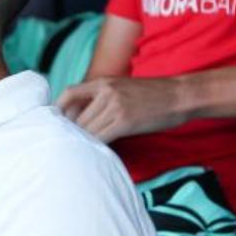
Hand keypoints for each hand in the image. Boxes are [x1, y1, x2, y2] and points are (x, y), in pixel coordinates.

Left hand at [56, 76, 189, 142]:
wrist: (182, 95)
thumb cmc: (154, 95)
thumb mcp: (123, 87)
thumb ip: (102, 97)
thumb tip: (81, 117)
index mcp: (103, 82)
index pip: (69, 93)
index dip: (58, 109)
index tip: (54, 122)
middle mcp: (106, 92)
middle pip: (77, 117)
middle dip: (71, 132)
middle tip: (66, 145)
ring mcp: (115, 106)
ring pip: (87, 129)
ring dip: (83, 142)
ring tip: (80, 152)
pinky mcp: (125, 121)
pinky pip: (102, 137)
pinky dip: (96, 146)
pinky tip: (97, 153)